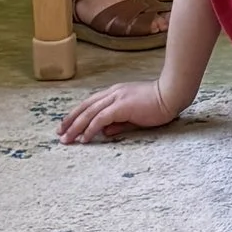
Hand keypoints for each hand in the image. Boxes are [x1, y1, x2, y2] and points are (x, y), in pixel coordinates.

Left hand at [57, 78, 180, 144]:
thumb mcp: (134, 116)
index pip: (90, 103)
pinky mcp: (121, 106)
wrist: (171, 95)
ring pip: (89, 113)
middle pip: (85, 107)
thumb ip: (119, 123)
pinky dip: (90, 129)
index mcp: (115, 93)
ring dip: (76, 127)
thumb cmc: (157, 104)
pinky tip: (84, 138)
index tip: (66, 125)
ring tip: (67, 139)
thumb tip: (105, 132)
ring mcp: (116, 98)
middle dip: (70, 121)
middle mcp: (112, 93)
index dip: (76, 114)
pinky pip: (100, 119)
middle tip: (60, 134)